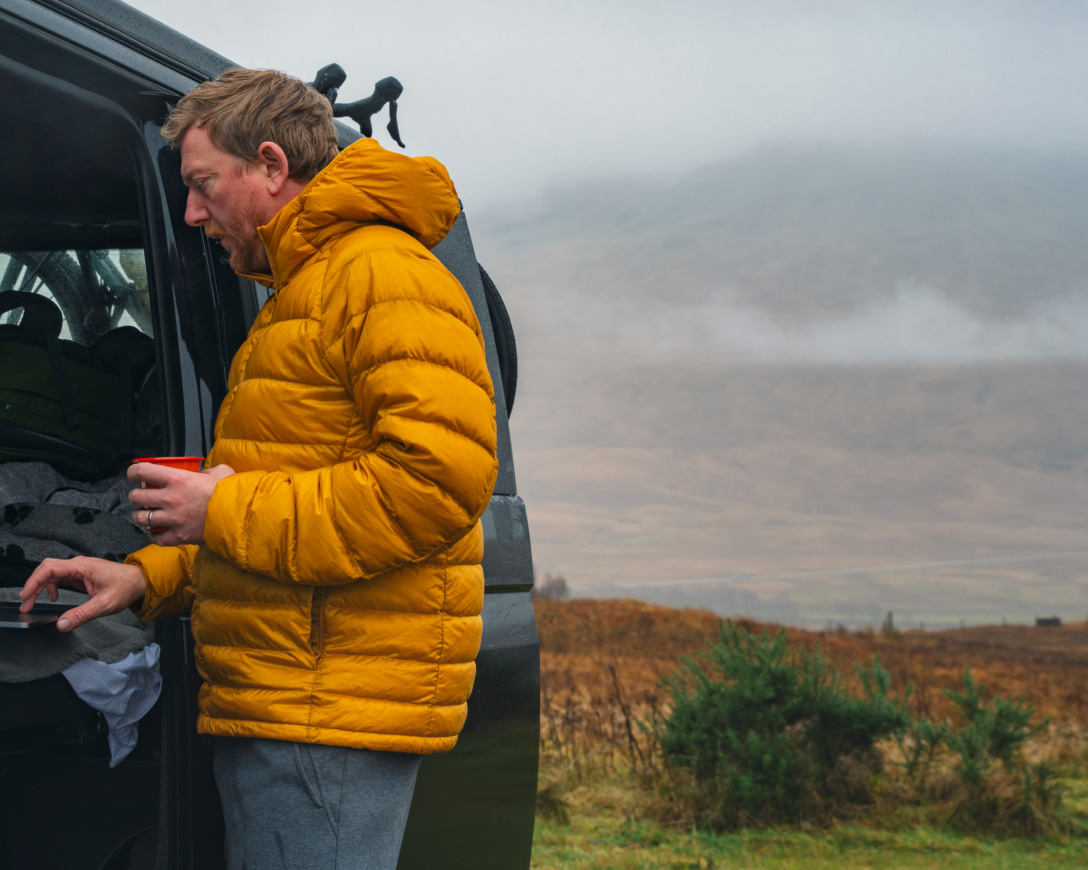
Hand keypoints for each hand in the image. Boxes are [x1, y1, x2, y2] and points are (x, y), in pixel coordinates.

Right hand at [19, 557, 146, 631]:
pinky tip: (54, 597)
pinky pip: (60, 577)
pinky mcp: (81, 574)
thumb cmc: (125, 589)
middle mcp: (78, 565)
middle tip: (26, 604)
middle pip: (47, 569)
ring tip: (34, 603)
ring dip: (40, 587)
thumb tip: (62, 625)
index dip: (34, 581)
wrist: (139, 581)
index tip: (25, 596)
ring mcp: (79, 568)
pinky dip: (51, 586)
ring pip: (52, 573)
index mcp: (82, 567)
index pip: (50, 568)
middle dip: (33, 585)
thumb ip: (82, 615)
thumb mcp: (104, 605)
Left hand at [128, 463, 235, 545]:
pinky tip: (158, 531)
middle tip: (142, 497)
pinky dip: (154, 535)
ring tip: (147, 515)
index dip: (133, 472)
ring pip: (141, 518)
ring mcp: (173, 519)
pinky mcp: (178, 536)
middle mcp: (170, 498)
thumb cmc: (231, 493)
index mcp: (178, 479)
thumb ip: (207, 471)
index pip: (142, 471)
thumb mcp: (222, 472)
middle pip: (136, 497)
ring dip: (141, 516)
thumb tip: (202, 474)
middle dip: (136, 496)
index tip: (135, 474)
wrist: (240, 516)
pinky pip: (156, 538)